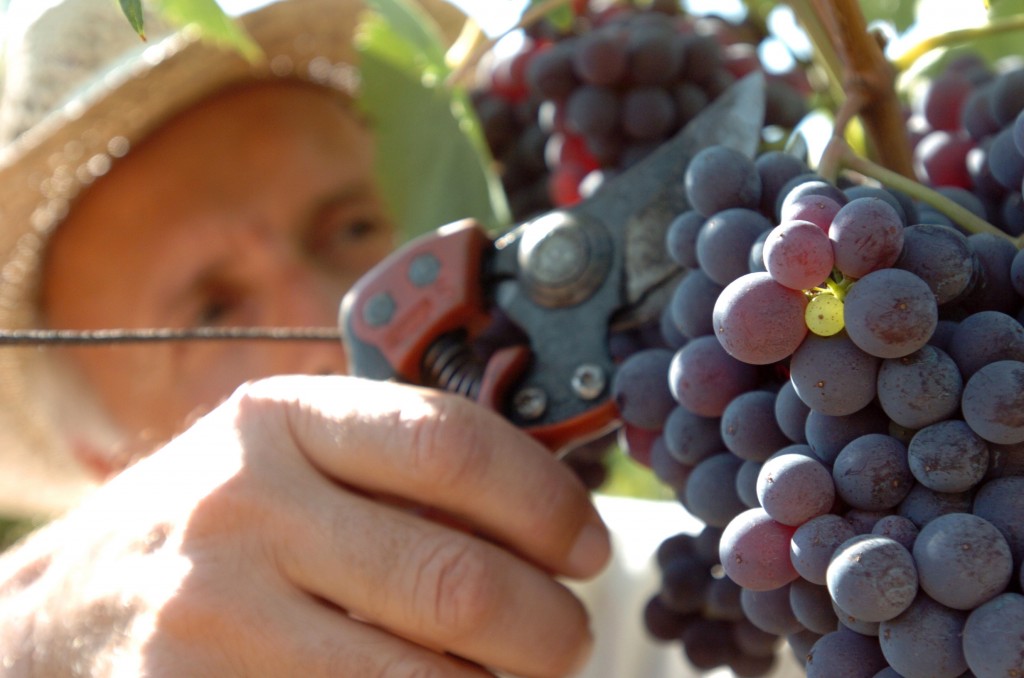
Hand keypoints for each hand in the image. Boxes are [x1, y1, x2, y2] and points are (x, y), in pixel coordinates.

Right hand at [0, 375, 609, 676]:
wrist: (66, 607)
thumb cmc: (215, 524)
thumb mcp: (286, 459)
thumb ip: (392, 469)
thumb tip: (547, 511)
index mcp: (283, 420)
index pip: (452, 445)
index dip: (546, 502)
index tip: (585, 546)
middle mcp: (244, 507)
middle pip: (454, 582)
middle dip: (547, 628)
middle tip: (566, 637)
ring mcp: (214, 613)